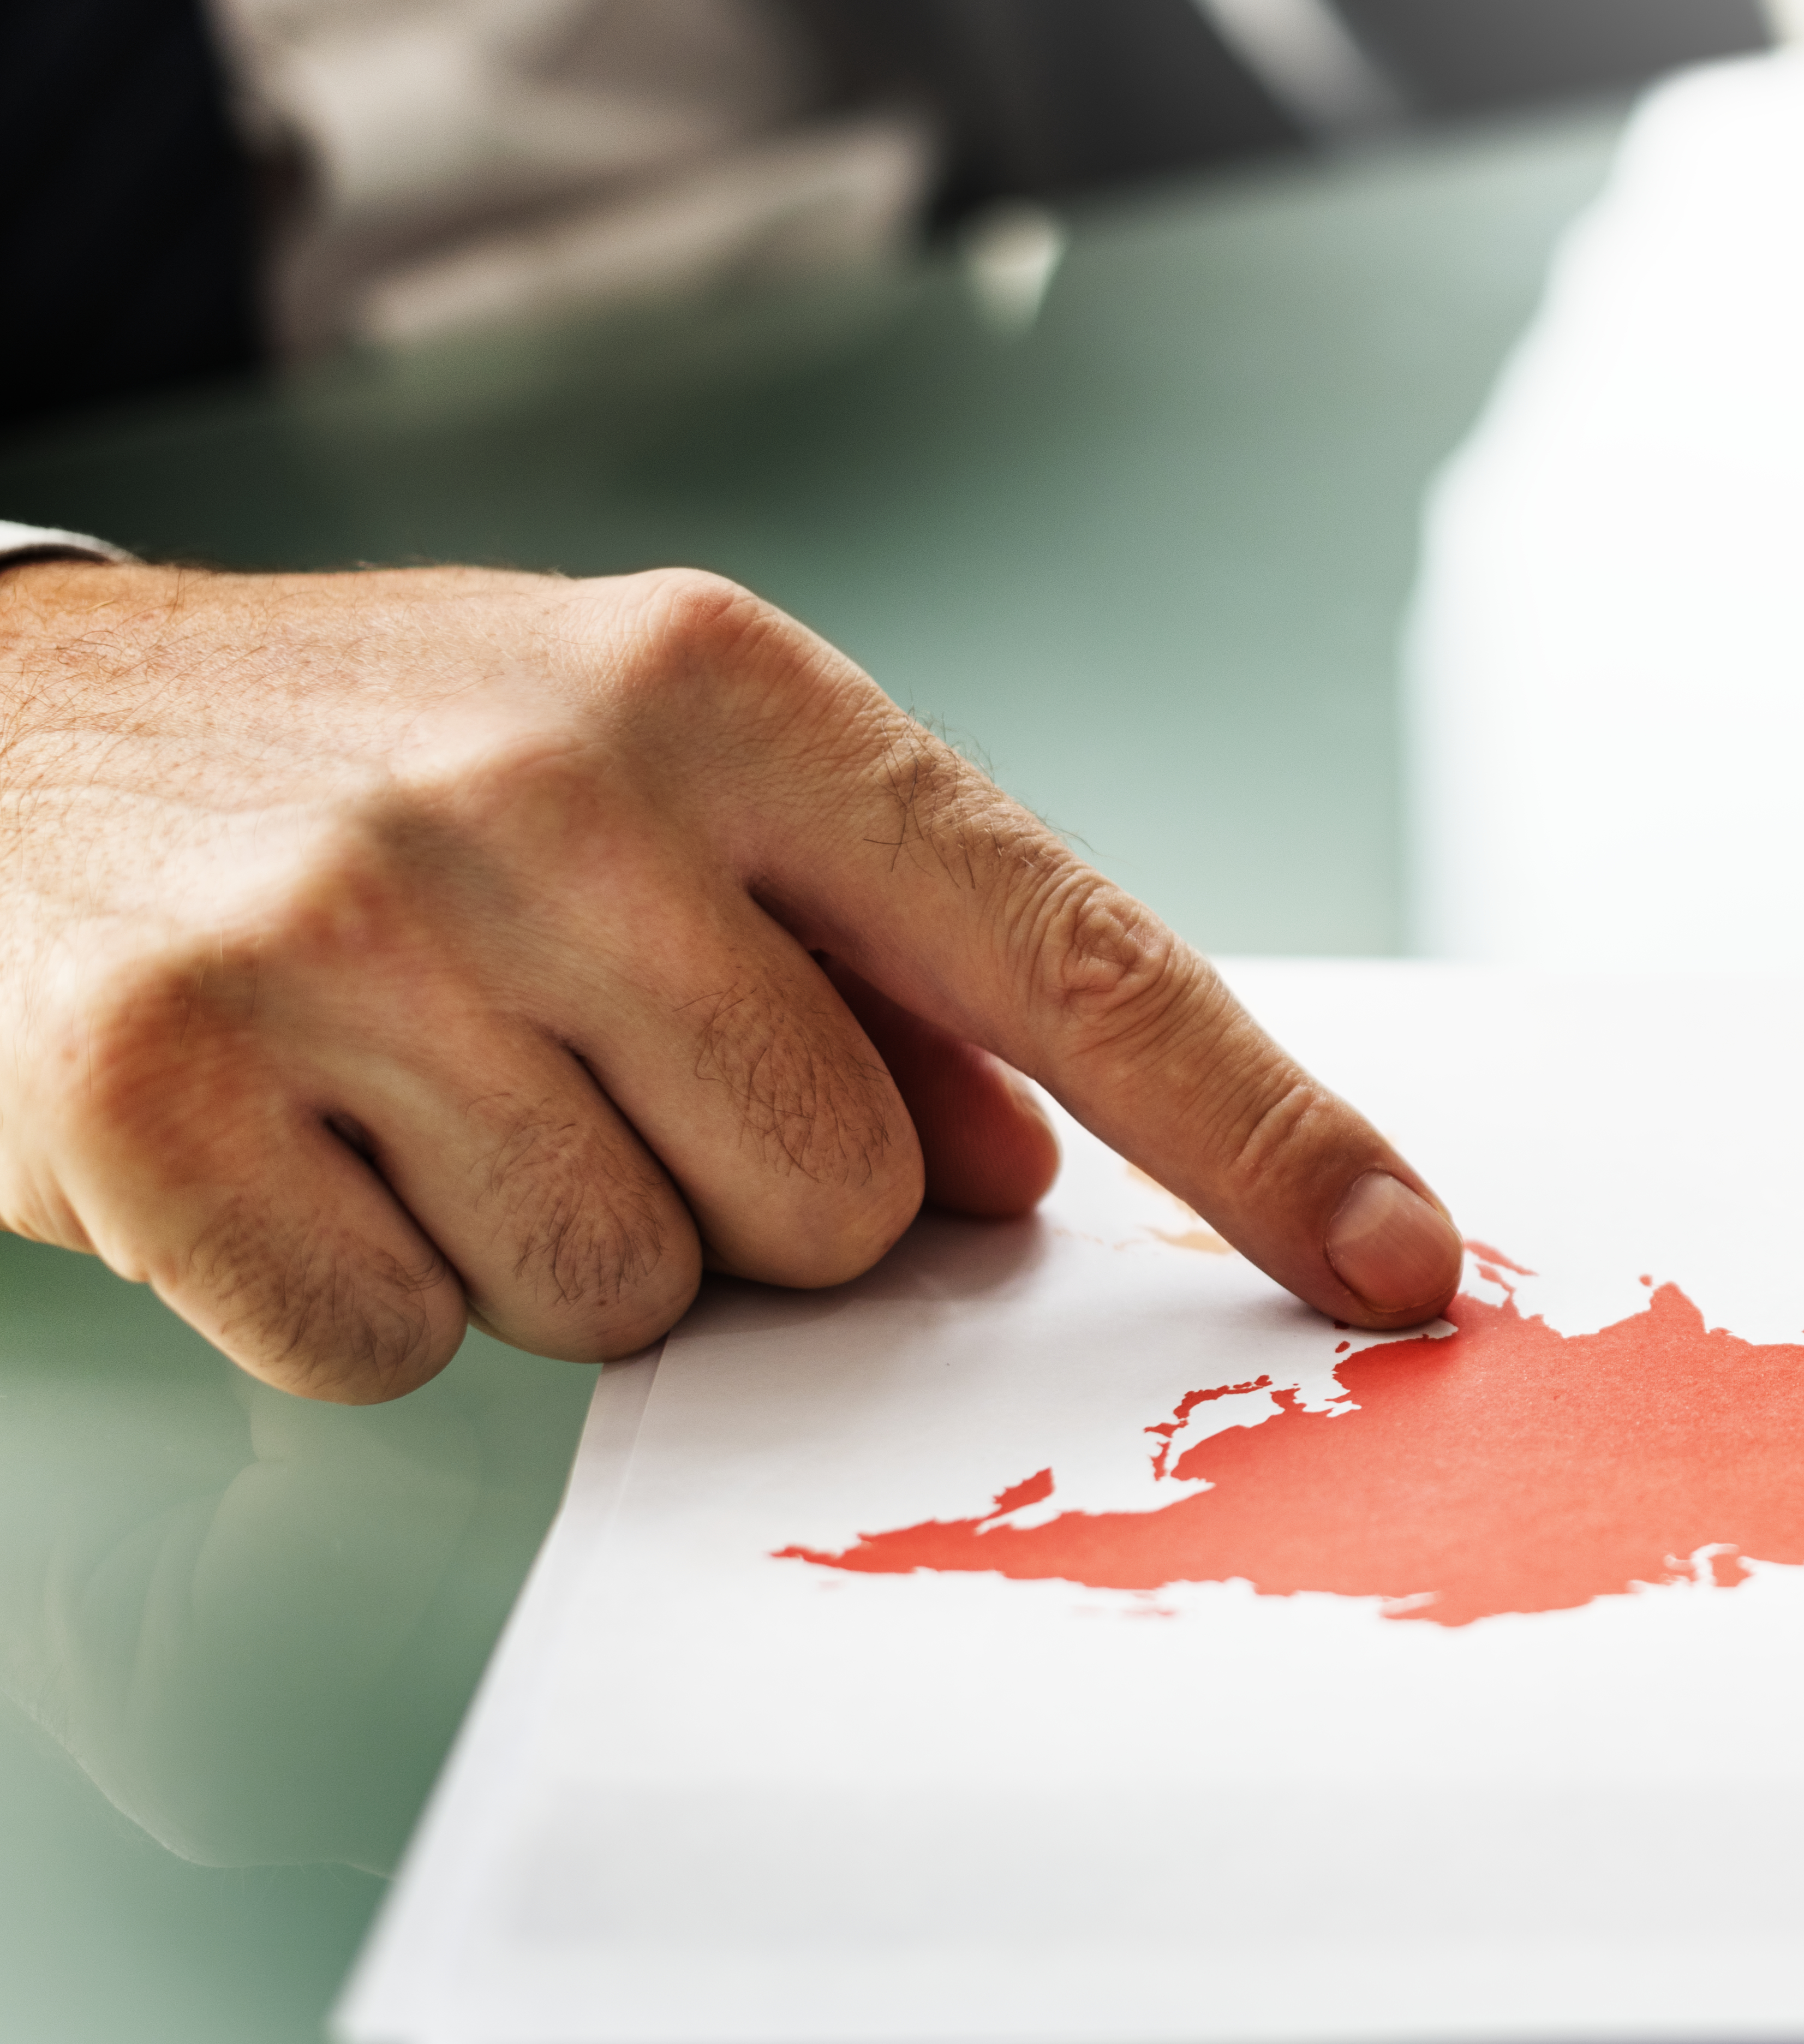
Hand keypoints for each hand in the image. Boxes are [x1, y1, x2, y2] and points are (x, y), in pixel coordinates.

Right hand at [0, 563, 1462, 1400]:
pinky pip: (401, 1350)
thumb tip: (1032, 1167)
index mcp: (728, 693)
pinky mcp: (157, 1086)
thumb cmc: (375, 781)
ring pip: (640, 1297)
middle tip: (572, 1075)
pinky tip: (286, 1149)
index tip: (1407, 1262)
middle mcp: (557, 786)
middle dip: (743, 1201)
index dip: (1258, 1134)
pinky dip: (361, 1299)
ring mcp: (351, 931)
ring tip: (420, 1095)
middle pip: (848, 1195)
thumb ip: (872, 968)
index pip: (1069, 952)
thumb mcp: (651, 791)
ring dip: (553, 1250)